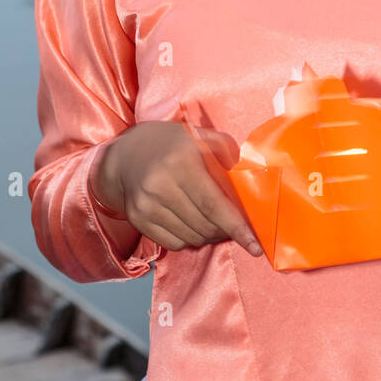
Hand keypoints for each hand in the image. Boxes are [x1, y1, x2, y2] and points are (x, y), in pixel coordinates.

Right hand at [94, 121, 262, 256]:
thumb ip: (225, 148)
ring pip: (191, 238)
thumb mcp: (197, 134)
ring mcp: (146, 205)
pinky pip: (174, 244)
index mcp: (180, 163)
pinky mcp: (138, 219)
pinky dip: (189, 239)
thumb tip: (247, 172)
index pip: (213, 204)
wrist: (125, 154)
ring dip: (208, 236)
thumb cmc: (169, 144)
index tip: (255, 246)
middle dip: (225, 231)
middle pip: (204, 225)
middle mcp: (161, 186)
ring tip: (212, 223)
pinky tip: (191, 223)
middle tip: (233, 226)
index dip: (237, 227)